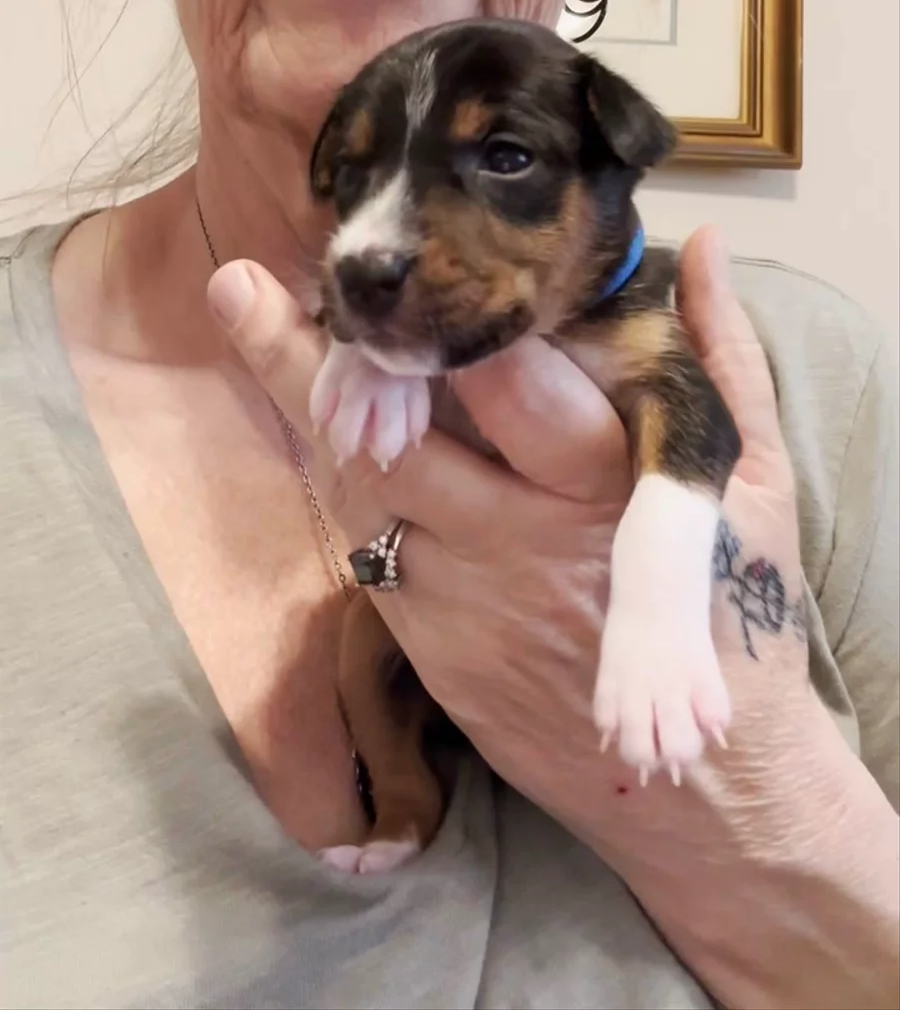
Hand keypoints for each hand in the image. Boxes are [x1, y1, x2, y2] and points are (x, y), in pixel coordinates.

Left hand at [209, 228, 898, 1007]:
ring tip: (253, 321)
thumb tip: (701, 245)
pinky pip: (369, 551)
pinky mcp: (435, 650)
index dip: (439, 323)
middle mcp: (518, 537)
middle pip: (390, 436)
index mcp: (605, 480)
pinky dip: (345, 480)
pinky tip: (326, 424)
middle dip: (309, 358)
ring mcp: (466, 600)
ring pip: (359, 492)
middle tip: (241, 283)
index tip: (390, 265)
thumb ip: (726, 353)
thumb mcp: (755, 478)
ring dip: (308, 410)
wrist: (703, 790)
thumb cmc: (744, 613)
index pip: (507, 381)